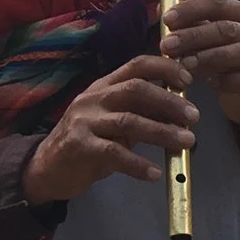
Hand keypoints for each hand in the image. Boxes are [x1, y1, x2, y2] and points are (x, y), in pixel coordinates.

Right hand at [21, 55, 198, 203]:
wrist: (46, 168)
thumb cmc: (87, 143)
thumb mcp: (113, 123)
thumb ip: (141, 113)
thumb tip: (180, 111)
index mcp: (103, 87)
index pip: (136, 65)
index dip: (165, 68)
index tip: (188, 80)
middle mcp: (93, 98)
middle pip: (135, 89)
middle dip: (169, 102)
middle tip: (193, 117)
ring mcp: (84, 121)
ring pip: (129, 121)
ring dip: (161, 132)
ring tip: (185, 143)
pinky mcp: (79, 146)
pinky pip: (115, 153)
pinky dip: (138, 164)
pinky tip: (154, 174)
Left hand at [161, 0, 239, 141]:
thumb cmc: (226, 64)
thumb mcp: (208, 42)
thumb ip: (190, 25)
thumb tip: (161, 7)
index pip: (217, 3)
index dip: (191, 9)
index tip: (167, 19)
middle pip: (224, 28)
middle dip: (192, 36)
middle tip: (166, 45)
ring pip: (236, 52)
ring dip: (206, 57)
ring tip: (182, 64)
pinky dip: (226, 80)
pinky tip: (209, 83)